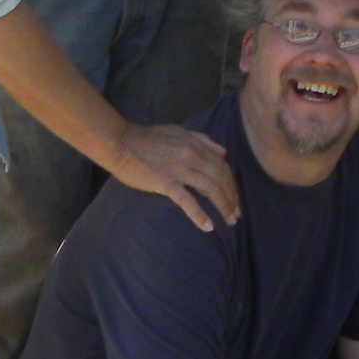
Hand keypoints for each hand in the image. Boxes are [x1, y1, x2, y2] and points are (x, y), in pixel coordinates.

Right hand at [106, 123, 239, 230]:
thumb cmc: (147, 138)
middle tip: (236, 214)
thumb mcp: (179, 132)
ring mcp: (179, 169)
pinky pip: (186, 200)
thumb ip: (202, 140)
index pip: (222, 165)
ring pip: (210, 188)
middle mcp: (192, 155)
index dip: (232, 182)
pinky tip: (208, 227)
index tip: (235, 197)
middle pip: (220, 178)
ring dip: (223, 206)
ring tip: (229, 221)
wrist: (121, 143)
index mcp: (196, 144)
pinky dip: (199, 214)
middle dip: (231, 197)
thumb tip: (222, 152)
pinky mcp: (165, 182)